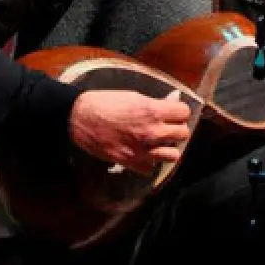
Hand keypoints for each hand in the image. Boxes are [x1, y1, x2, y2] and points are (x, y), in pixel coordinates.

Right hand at [68, 89, 192, 174]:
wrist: (80, 119)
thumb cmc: (105, 103)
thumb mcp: (133, 96)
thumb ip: (155, 104)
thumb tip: (171, 104)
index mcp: (152, 111)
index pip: (184, 112)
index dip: (179, 111)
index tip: (173, 112)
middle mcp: (152, 132)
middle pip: (182, 134)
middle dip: (176, 128)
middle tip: (167, 126)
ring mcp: (143, 150)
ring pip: (173, 155)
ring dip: (168, 147)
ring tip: (159, 142)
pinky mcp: (131, 163)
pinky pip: (152, 168)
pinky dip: (149, 162)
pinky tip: (144, 153)